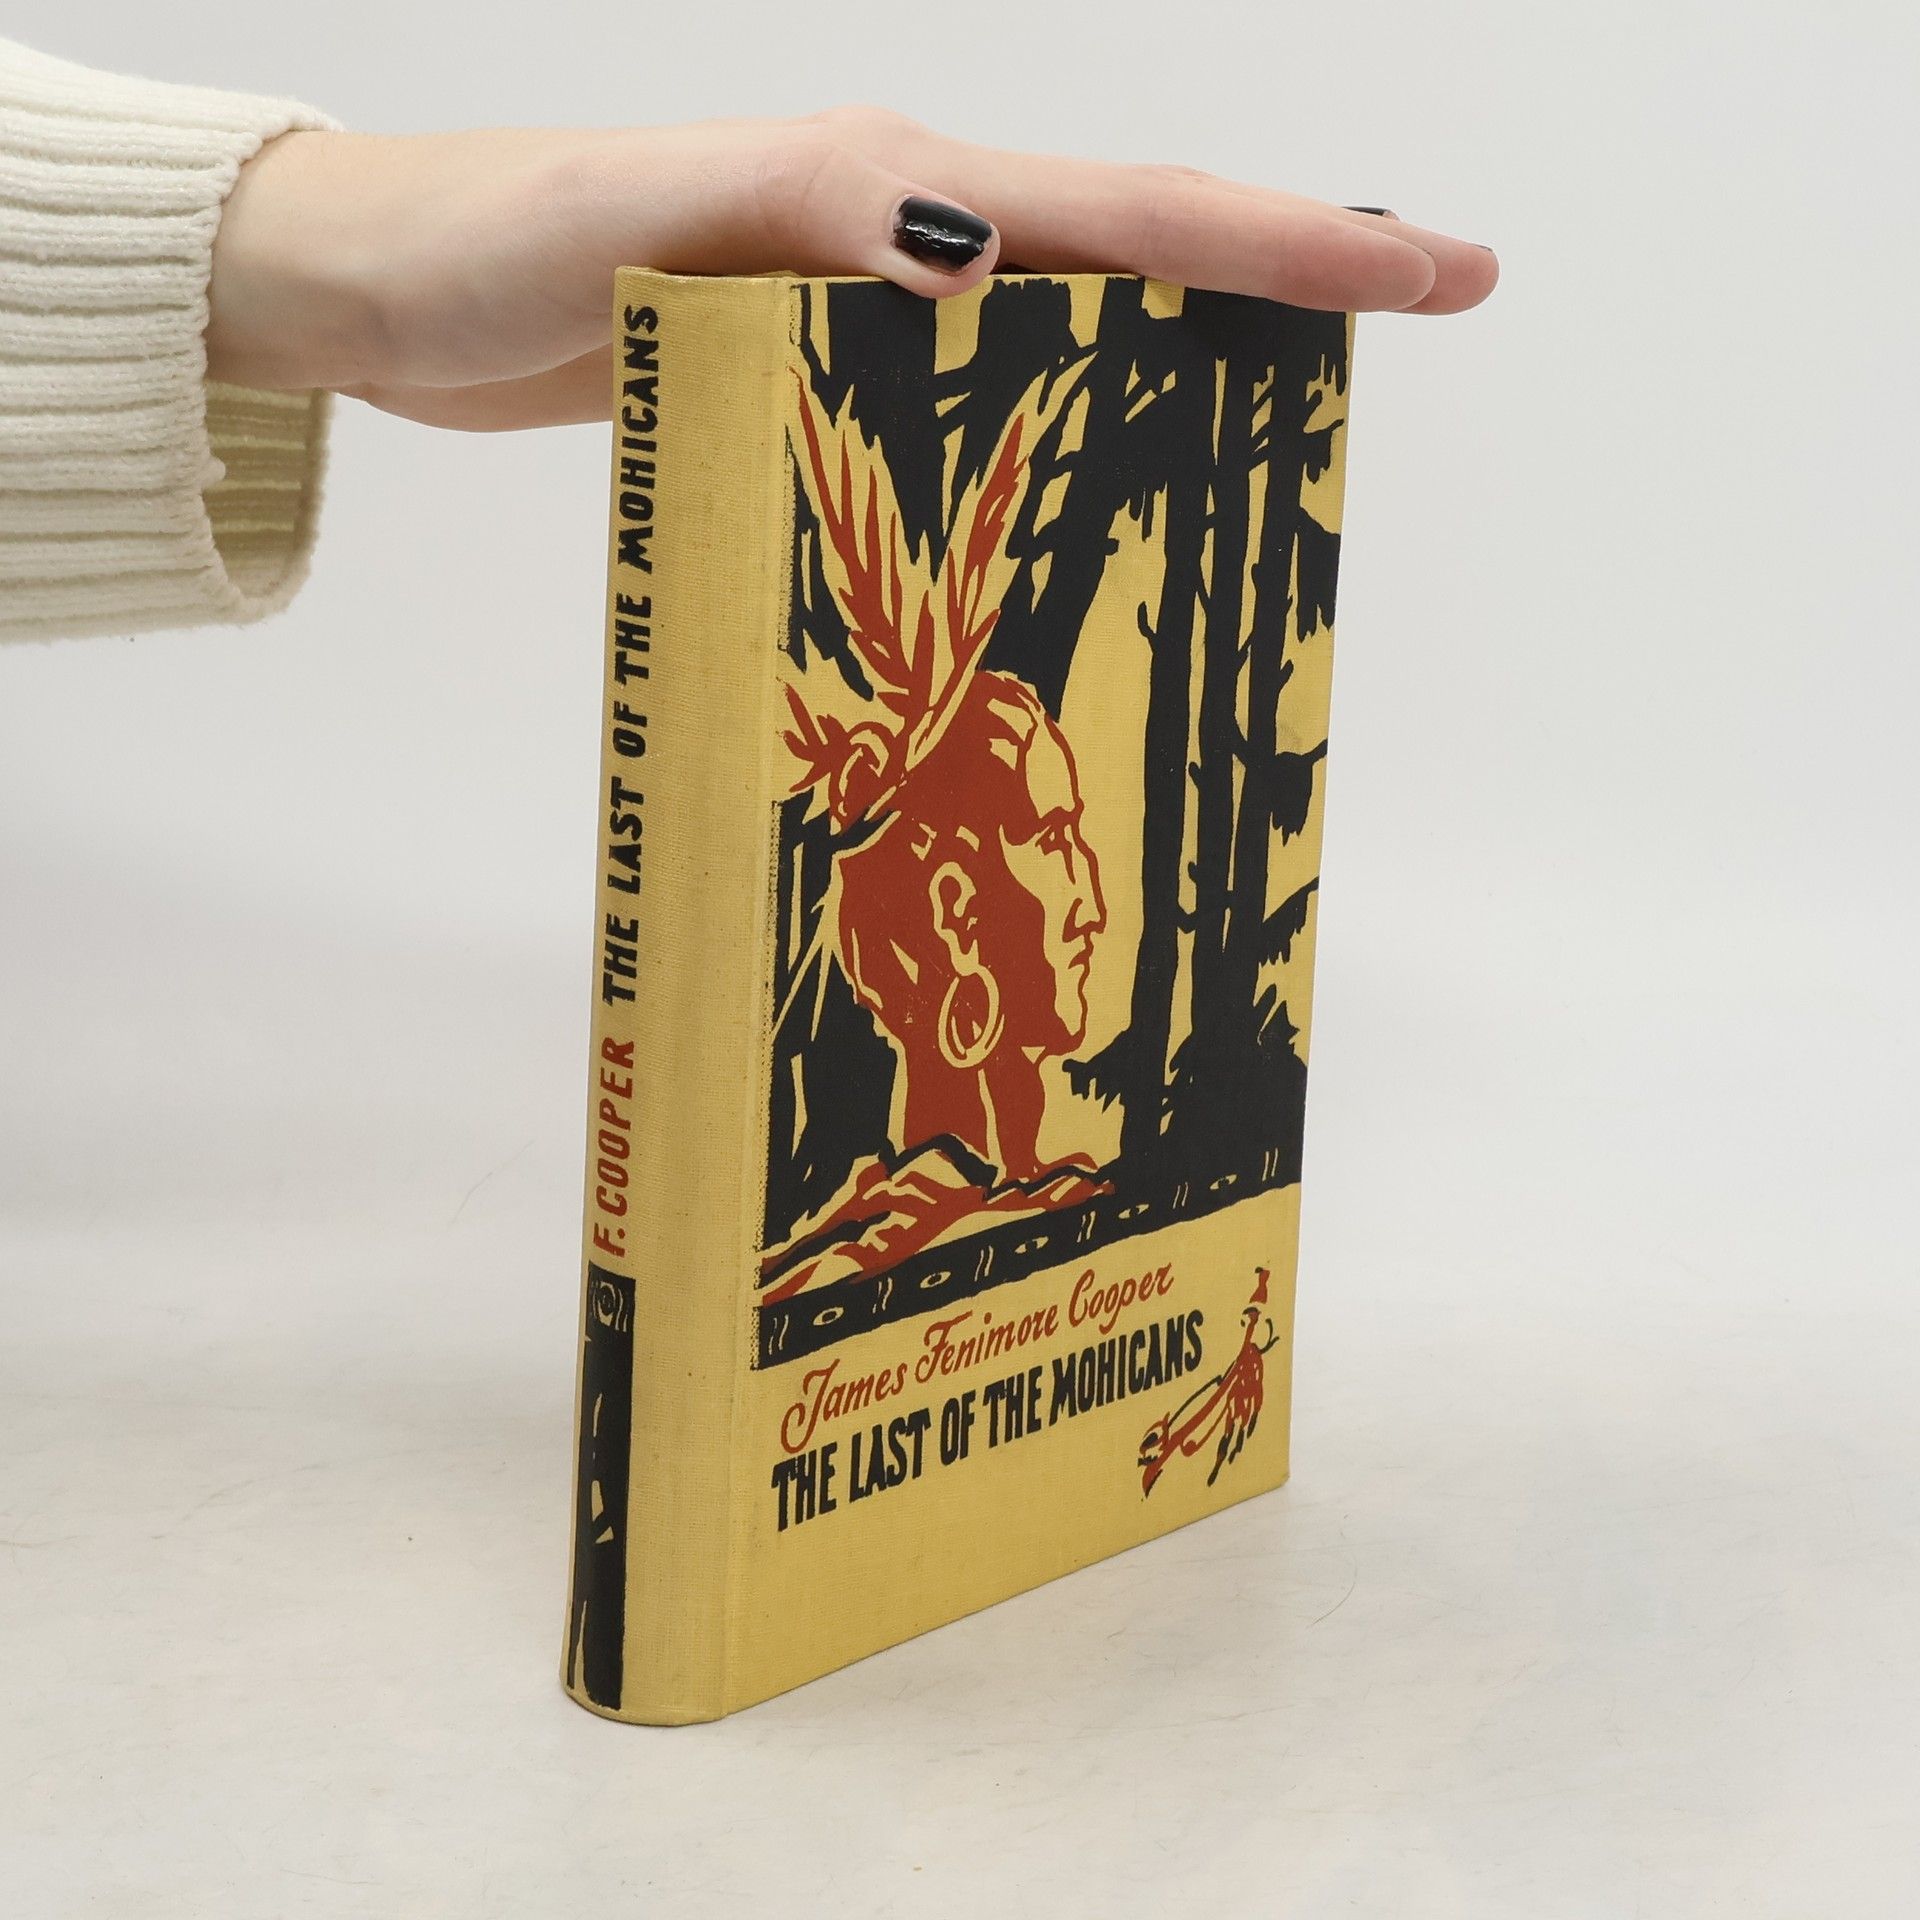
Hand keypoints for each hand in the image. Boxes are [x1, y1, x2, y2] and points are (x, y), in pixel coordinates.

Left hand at [206, 108, 1497, 431]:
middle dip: (1283, 290)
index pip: (1137, 210)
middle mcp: (904, 241)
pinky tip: (1079, 491)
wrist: (401, 293)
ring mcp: (866, 312)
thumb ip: (819, 214)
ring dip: (1182, 371)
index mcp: (899, 191)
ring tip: (1287, 434)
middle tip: (1412, 328)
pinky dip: (1051, 440)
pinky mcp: (817, 376)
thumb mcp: (657, 215)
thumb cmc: (504, 242)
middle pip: (1137, 259)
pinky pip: (971, 404)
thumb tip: (992, 258)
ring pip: (1068, 337)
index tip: (1436, 270)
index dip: (1295, 243)